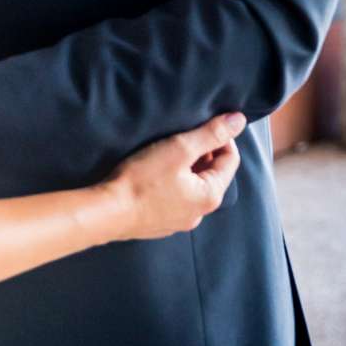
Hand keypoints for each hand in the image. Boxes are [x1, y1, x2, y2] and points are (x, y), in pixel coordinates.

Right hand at [107, 113, 245, 240]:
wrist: (107, 213)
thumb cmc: (142, 180)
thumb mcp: (179, 148)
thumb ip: (211, 134)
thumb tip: (238, 121)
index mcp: (210, 195)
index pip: (230, 160)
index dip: (222, 137)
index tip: (204, 124)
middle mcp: (200, 213)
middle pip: (211, 174)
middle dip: (201, 153)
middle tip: (181, 137)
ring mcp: (179, 221)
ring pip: (192, 187)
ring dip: (185, 168)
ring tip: (165, 153)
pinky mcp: (160, 224)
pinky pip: (175, 199)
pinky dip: (171, 184)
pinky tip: (153, 174)